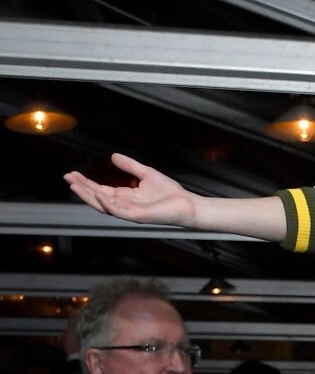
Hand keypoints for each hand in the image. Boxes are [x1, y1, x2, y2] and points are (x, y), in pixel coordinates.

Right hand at [64, 155, 194, 226]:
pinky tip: (99, 195)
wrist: (187, 204)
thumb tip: (112, 156)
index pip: (100, 190)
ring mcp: (130, 213)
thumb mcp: (146, 174)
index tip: (72, 174)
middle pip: (97, 198)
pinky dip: (108, 204)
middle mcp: (124, 206)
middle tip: (68, 178)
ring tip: (75, 185)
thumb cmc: (169, 193)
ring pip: (104, 206)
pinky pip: (120, 211)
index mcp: (125, 197)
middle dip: (82, 189)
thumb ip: (129, 166)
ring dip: (89, 196)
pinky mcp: (139, 217)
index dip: (86, 182)